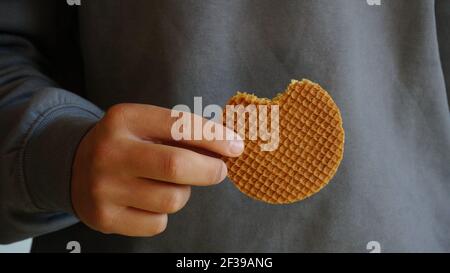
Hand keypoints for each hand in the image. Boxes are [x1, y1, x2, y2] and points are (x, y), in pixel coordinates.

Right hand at [71, 103, 243, 236]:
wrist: (75, 167)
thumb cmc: (127, 144)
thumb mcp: (146, 125)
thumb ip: (184, 132)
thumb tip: (229, 146)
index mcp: (124, 119)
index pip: (180, 126)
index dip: (214, 138)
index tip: (236, 147)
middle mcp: (109, 152)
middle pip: (177, 166)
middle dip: (210, 170)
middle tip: (219, 171)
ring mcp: (104, 188)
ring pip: (172, 200)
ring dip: (183, 193)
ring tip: (168, 184)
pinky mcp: (104, 217)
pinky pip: (158, 223)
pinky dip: (163, 214)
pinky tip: (148, 201)